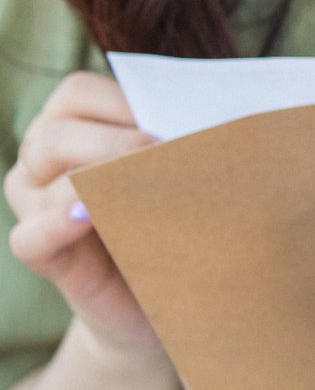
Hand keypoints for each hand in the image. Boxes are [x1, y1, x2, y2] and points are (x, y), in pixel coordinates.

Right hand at [2, 74, 159, 354]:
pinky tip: (88, 216)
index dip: (124, 101)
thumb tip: (208, 117)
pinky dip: (57, 224)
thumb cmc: (181, 217)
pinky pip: (30, 238)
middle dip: (114, 142)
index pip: (77, 94)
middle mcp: (42, 163)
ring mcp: (34, 209)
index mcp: (73, 127)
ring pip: (41, 178)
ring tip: (150, 187)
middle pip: (54, 133)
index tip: (178, 119)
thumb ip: (178, 140)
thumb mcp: (182, 172)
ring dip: (97, 178)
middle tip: (169, 154)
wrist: (172, 295)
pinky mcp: (44, 257)